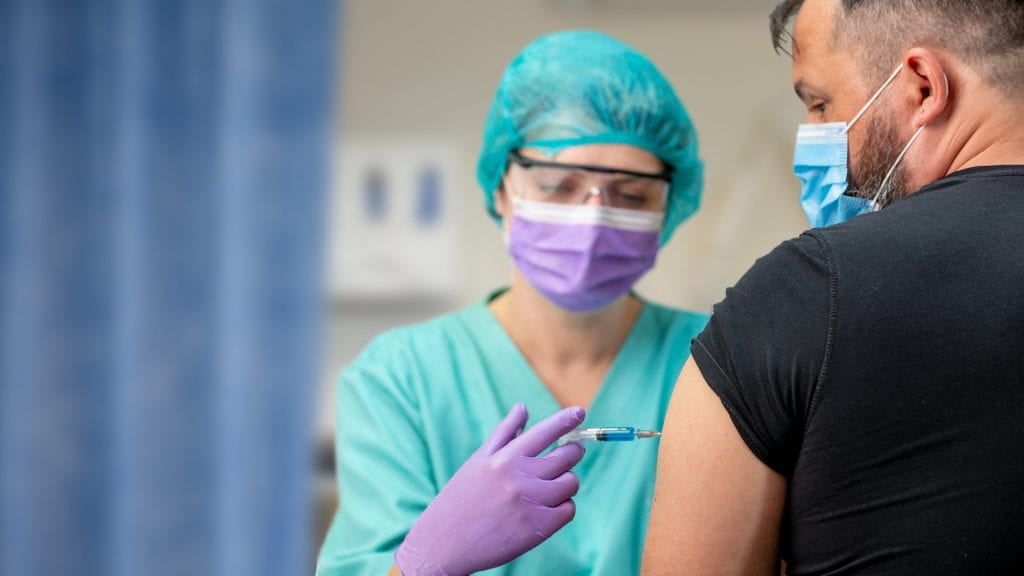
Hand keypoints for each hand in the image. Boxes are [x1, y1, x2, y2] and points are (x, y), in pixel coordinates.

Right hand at [394, 403, 585, 575]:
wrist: (443, 544)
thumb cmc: (461, 498)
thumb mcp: (478, 461)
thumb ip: (504, 433)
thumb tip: (523, 407)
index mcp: (505, 457)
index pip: (544, 431)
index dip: (566, 420)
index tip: (579, 412)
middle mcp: (520, 477)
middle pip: (566, 456)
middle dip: (573, 452)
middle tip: (570, 453)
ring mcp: (531, 503)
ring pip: (571, 483)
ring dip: (566, 482)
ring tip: (551, 486)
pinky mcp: (538, 528)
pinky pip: (568, 510)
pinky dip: (563, 507)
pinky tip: (546, 508)